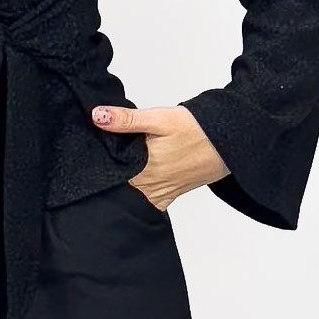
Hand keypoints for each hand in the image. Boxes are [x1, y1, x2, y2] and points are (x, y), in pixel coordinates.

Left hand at [91, 103, 229, 209]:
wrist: (229, 144)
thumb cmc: (196, 129)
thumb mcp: (160, 118)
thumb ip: (127, 120)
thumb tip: (97, 116)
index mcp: (143, 167)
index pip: (108, 172)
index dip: (97, 163)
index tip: (89, 153)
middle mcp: (149, 185)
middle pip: (116, 185)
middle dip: (106, 175)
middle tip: (99, 160)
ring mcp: (159, 193)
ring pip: (129, 195)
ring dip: (120, 186)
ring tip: (114, 170)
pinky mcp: (169, 195)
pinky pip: (146, 203)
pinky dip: (136, 196)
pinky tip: (132, 183)